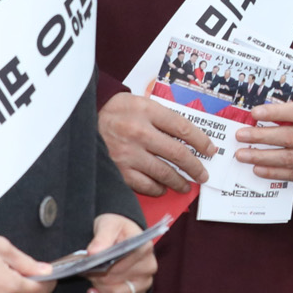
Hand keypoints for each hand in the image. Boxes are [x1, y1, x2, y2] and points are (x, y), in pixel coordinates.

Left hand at [80, 214, 158, 292]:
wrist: (123, 234)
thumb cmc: (116, 229)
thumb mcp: (108, 225)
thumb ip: (102, 237)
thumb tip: (93, 252)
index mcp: (144, 248)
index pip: (120, 263)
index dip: (101, 265)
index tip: (89, 260)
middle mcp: (149, 267)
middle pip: (116, 280)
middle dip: (97, 275)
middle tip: (88, 268)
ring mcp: (145, 283)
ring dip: (101, 288)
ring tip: (92, 277)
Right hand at [99, 92, 213, 196]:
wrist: (83, 120)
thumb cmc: (117, 112)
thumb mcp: (140, 104)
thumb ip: (163, 118)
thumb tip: (191, 138)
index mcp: (147, 111)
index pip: (184, 128)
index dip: (202, 141)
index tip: (210, 150)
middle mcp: (139, 132)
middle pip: (178, 153)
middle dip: (195, 167)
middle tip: (203, 175)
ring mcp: (128, 153)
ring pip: (164, 172)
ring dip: (179, 181)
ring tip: (186, 185)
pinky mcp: (118, 170)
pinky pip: (145, 184)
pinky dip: (157, 188)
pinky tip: (162, 188)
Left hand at [237, 97, 292, 182]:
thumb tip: (259, 115)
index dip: (276, 113)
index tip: (254, 113)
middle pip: (292, 137)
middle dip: (262, 137)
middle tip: (241, 136)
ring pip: (290, 158)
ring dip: (262, 157)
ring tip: (242, 154)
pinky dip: (273, 172)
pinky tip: (257, 168)